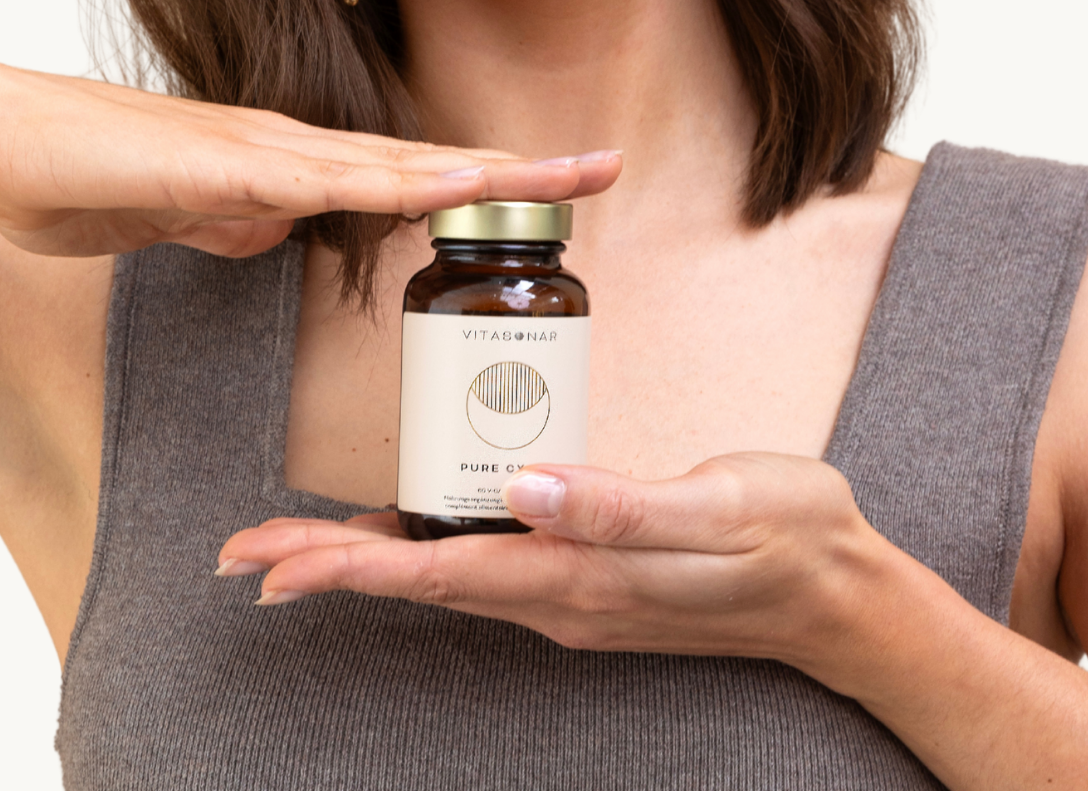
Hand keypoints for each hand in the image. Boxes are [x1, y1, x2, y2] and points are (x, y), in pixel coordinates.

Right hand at [0, 54, 621, 256]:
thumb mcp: (177, 219)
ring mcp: (258, 153)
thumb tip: (280, 230)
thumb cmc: (82, 172)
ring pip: (391, 163)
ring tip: (560, 174)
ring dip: (478, 172)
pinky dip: (385, 184)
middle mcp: (289, 151)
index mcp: (285, 169)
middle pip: (425, 163)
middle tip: (605, 166)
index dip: (485, 185)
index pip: (407, 178)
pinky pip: (317, 180)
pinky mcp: (216, 165)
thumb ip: (234, 220)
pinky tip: (437, 183)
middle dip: (518, 172)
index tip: (557, 191)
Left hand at [217, 453, 887, 681]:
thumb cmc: (786, 539)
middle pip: (421, 578)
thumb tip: (527, 491)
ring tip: (296, 546)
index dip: (350, 565)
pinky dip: (426, 549)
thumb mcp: (716, 510)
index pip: (440, 571)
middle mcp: (561, 595)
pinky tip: (408, 530)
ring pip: (444, 574)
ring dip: (366, 560)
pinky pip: (483, 563)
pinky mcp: (587, 572)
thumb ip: (621, 505)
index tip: (275, 565)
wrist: (841, 595)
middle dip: (329, 566)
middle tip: (246, 555)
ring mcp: (572, 590)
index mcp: (579, 577)